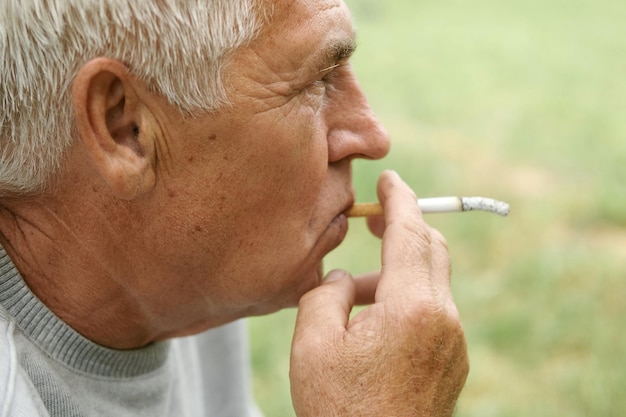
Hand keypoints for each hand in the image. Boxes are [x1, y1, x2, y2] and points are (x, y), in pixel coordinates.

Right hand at [290, 170, 468, 415]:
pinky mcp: (452, 359)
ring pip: (431, 280)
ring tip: (354, 294)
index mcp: (411, 308)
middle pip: (431, 249)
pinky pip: (433, 309)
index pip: (410, 232)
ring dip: (397, 270)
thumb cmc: (341, 409)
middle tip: (372, 220)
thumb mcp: (312, 345)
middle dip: (402, 226)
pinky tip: (373, 321)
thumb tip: (345, 279)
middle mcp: (443, 319)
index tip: (389, 178)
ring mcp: (453, 341)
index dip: (399, 199)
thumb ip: (325, 294)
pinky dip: (406, 297)